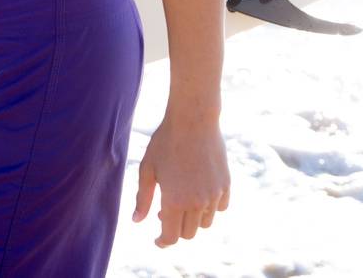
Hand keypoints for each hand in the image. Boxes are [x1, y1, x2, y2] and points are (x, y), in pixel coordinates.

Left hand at [131, 111, 229, 247]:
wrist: (193, 119)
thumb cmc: (165, 142)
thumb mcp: (148, 169)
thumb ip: (143, 198)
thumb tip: (137, 221)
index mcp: (174, 201)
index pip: (171, 237)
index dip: (163, 242)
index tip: (158, 239)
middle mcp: (197, 202)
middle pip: (188, 233)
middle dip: (176, 228)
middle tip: (165, 213)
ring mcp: (214, 194)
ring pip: (205, 223)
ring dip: (193, 219)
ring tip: (182, 200)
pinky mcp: (226, 185)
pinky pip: (219, 208)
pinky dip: (210, 208)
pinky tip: (199, 194)